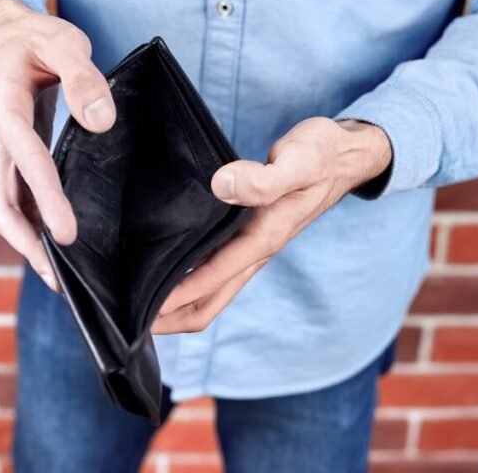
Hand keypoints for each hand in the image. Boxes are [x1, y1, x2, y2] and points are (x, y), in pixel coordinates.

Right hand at [0, 0, 115, 290]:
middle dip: (27, 244)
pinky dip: (35, 224)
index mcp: (1, 109)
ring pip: (7, 208)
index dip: (47, 200)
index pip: (26, 162)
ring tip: (61, 277)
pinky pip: (18, 199)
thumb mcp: (61, 40)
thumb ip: (82, 77)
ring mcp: (0, 153)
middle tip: (62, 281)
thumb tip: (101, 122)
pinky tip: (57, 242)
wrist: (3, 35)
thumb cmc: (35, 37)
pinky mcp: (11, 159)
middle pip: (2, 204)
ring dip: (29, 243)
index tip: (67, 237)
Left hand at [151, 117, 391, 333]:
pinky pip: (216, 270)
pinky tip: (168, 270)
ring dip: (179, 305)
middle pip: (210, 303)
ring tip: (140, 302)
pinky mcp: (250, 235)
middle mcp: (256, 251)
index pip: (211, 281)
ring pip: (212, 291)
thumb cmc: (322, 155)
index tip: (143, 309)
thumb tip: (222, 185)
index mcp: (264, 239)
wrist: (346, 155)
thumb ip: (263, 179)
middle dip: (173, 319)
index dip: (176, 299)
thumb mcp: (298, 161)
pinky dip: (190, 281)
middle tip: (132, 321)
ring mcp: (253, 247)